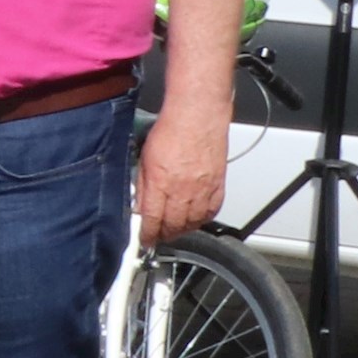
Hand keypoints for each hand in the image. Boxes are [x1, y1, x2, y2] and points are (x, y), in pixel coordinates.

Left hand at [136, 106, 228, 239]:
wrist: (198, 117)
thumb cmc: (171, 131)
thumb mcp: (145, 159)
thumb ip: (143, 186)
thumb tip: (139, 206)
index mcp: (161, 183)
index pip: (152, 219)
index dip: (147, 234)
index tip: (143, 240)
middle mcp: (183, 190)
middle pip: (173, 225)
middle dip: (163, 234)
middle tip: (157, 236)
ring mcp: (203, 190)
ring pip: (192, 223)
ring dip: (181, 230)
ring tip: (173, 230)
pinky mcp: (218, 186)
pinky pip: (210, 212)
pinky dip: (200, 220)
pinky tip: (193, 219)